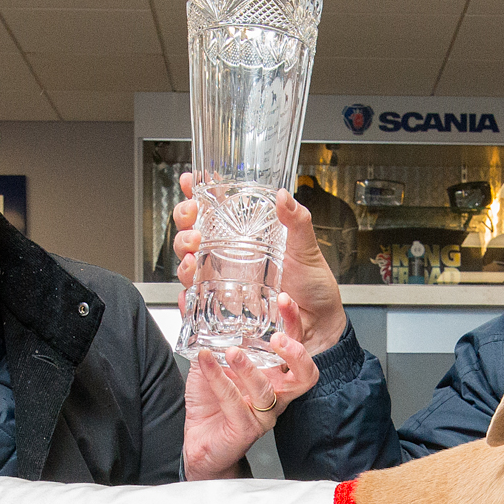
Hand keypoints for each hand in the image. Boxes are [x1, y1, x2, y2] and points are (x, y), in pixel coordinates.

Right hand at [173, 176, 347, 356]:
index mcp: (244, 236)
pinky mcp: (226, 309)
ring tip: (193, 257)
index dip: (194, 194)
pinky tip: (188, 294)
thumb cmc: (311, 283)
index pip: (211, 210)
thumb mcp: (305, 247)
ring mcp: (224, 283)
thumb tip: (284, 196)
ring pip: (189, 267)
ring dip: (184, 260)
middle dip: (183, 224)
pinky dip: (187, 300)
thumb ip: (297, 220)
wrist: (319, 322)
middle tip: (192, 221)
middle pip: (190, 235)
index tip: (187, 181)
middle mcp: (228, 257)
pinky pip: (198, 305)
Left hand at [182, 292, 320, 479]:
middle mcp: (275, 393)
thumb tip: (188, 300)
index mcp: (273, 374)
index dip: (294, 324)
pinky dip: (217, 379)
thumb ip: (204, 334)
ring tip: (232, 351)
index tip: (282, 301)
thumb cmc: (212, 403)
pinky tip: (205, 362)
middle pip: (305, 373)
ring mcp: (264, 413)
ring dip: (249, 367)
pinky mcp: (247, 428)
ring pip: (266, 389)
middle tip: (277, 337)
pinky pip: (234, 402)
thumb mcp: (209, 361)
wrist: (200, 442)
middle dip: (295, 352)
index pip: (295, 345)